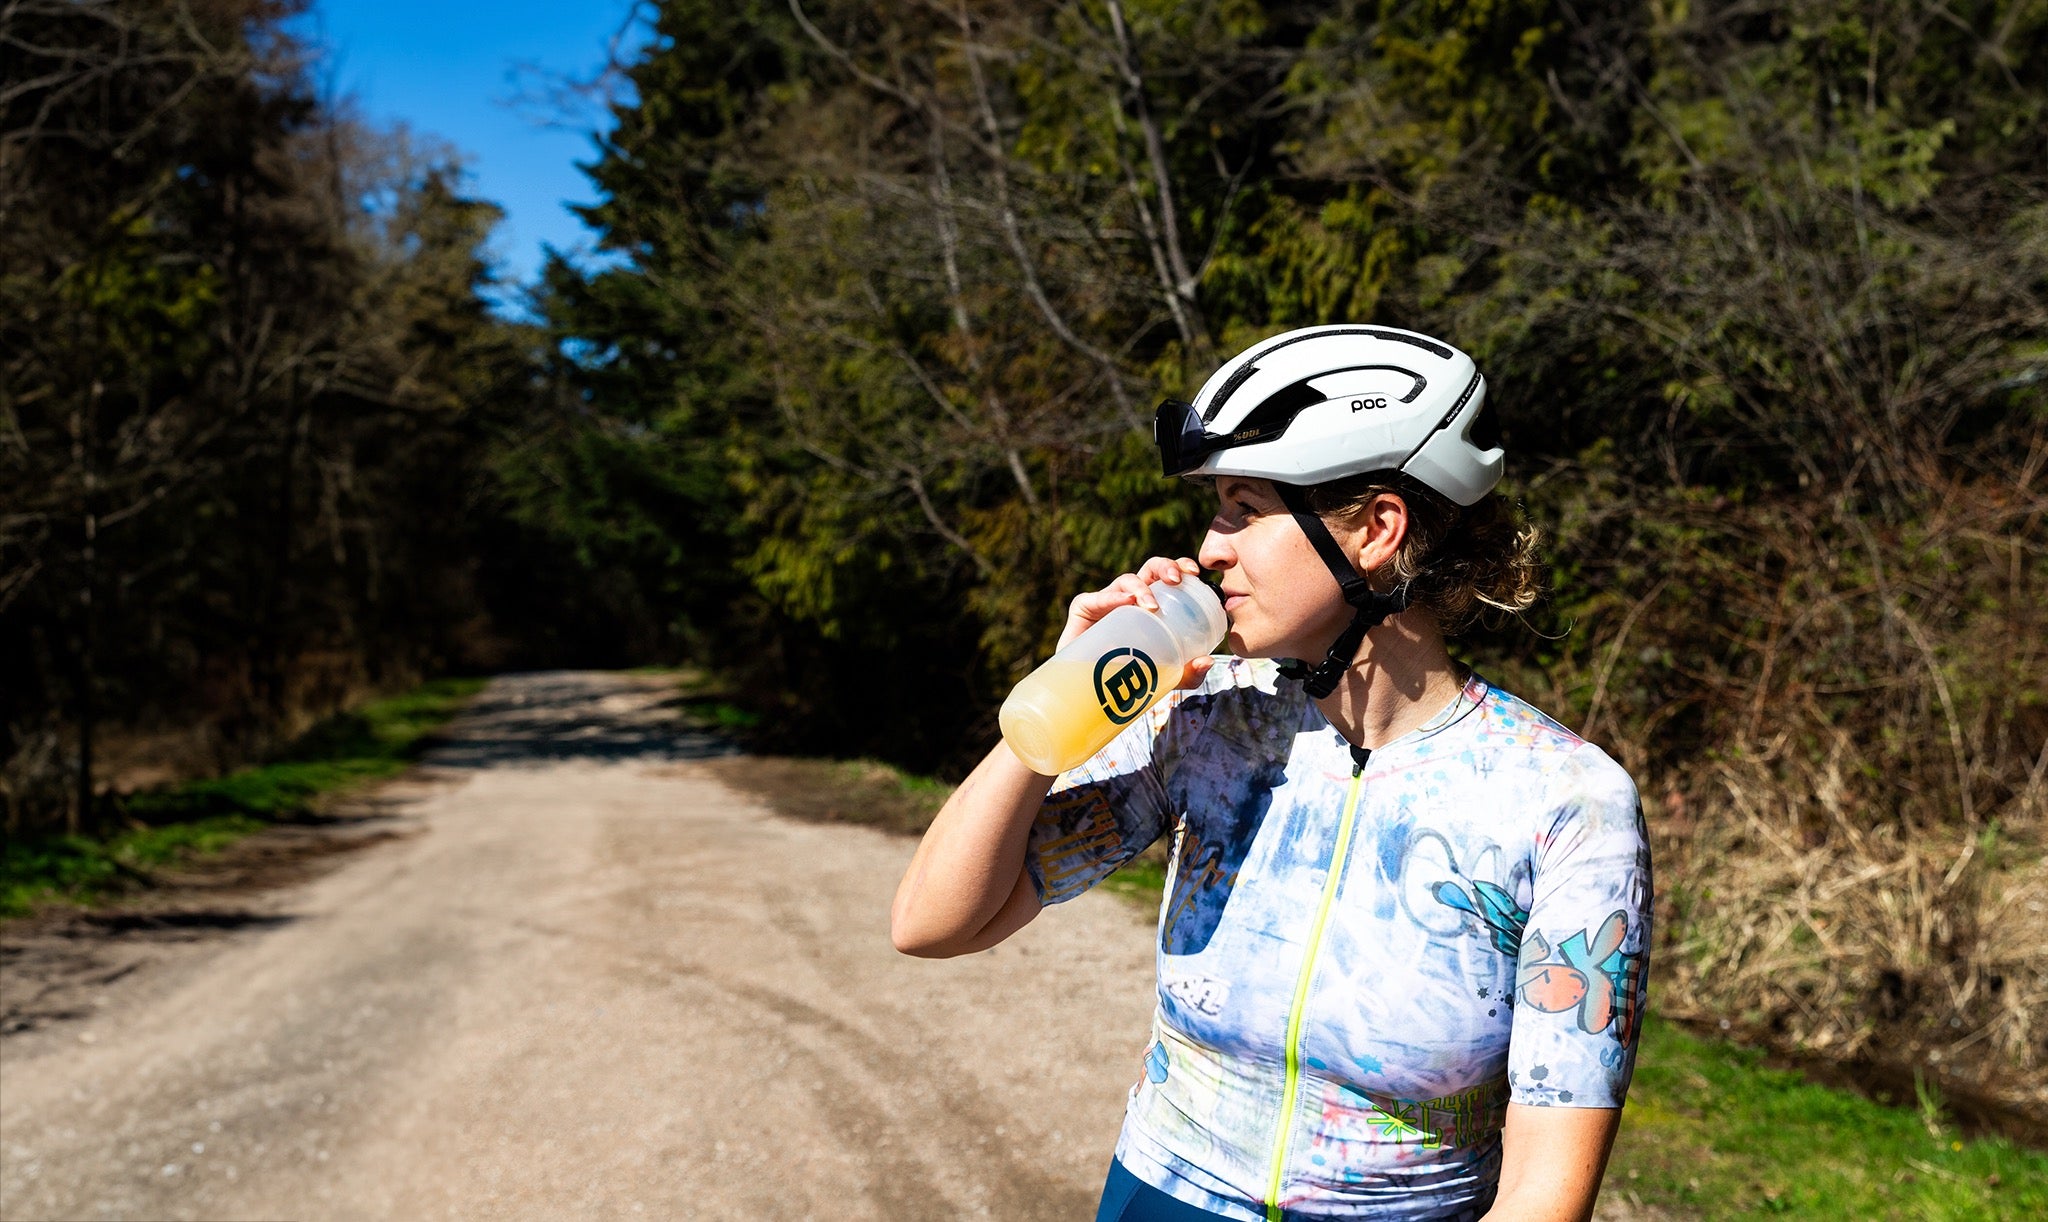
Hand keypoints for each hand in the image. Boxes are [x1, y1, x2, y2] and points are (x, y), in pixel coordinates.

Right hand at [1055, 556, 1215, 690]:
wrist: (1092, 693)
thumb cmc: (1130, 676)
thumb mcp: (1168, 677)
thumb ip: (1189, 673)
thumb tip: (1208, 660)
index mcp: (1153, 604)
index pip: (1168, 578)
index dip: (1181, 568)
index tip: (1196, 573)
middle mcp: (1132, 597)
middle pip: (1151, 570)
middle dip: (1166, 567)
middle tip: (1177, 580)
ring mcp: (1107, 602)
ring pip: (1127, 580)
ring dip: (1142, 588)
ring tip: (1152, 606)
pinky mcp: (1084, 609)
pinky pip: (1097, 598)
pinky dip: (1112, 598)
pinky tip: (1125, 601)